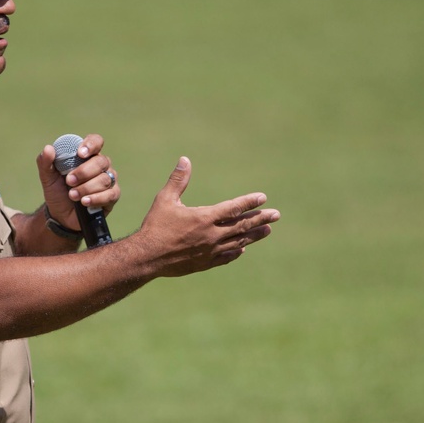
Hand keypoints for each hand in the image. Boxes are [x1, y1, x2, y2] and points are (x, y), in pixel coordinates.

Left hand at [35, 133, 120, 231]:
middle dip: (84, 172)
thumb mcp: (48, 177)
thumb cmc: (57, 192)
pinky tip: (85, 202)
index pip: (96, 141)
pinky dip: (96, 198)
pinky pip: (110, 194)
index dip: (91, 145)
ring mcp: (109, 180)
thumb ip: (45, 162)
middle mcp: (101, 166)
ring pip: (104, 179)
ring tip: (72, 196)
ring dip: (86, 188)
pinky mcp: (113, 196)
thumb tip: (48, 148)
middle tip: (69, 181)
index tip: (80, 154)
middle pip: (100, 161)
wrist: (61, 215)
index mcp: (87, 156)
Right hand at [138, 156, 278, 275]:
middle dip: (260, 219)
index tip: (262, 198)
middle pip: (242, 226)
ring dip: (254, 235)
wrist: (147, 257)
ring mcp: (210, 251)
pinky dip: (235, 252)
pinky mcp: (204, 263)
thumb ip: (178, 180)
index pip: (233, 208)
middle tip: (276, 215)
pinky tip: (242, 249)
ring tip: (267, 230)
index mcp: (204, 217)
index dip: (249, 202)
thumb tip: (185, 160)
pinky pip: (225, 257)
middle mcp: (212, 235)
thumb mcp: (165, 200)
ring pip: (238, 242)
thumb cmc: (155, 226)